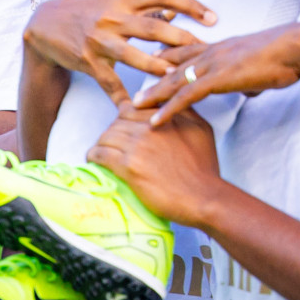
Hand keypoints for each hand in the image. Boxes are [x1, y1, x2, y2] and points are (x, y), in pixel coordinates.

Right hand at [24, 0, 216, 104]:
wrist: (44, 23)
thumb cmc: (89, 9)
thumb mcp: (115, 0)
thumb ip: (145, 7)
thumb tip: (175, 11)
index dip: (191, 5)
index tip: (214, 18)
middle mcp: (113, 17)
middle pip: (154, 27)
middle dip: (182, 39)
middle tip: (205, 51)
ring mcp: (100, 40)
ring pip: (134, 56)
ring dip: (159, 68)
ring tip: (180, 78)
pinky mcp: (88, 61)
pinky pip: (110, 84)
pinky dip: (124, 98)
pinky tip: (139, 109)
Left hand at [87, 104, 225, 227]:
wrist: (203, 197)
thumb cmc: (204, 167)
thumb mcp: (202, 130)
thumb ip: (185, 111)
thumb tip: (167, 102)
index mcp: (168, 115)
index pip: (135, 106)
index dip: (127, 117)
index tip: (126, 128)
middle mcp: (152, 126)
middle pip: (118, 120)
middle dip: (114, 131)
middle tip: (114, 144)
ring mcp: (139, 145)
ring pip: (107, 135)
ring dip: (103, 144)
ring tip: (103, 153)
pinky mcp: (129, 165)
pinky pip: (101, 153)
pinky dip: (94, 156)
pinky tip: (95, 161)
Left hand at [135, 23, 299, 124]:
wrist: (294, 47)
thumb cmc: (285, 55)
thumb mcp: (261, 67)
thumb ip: (248, 78)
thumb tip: (248, 88)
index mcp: (221, 48)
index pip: (187, 51)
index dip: (168, 58)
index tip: (152, 63)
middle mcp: (211, 53)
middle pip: (172, 65)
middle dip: (151, 77)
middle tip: (132, 88)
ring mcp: (212, 64)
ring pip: (173, 80)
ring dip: (152, 94)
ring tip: (133, 107)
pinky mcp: (217, 78)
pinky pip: (186, 96)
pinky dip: (168, 109)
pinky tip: (155, 120)